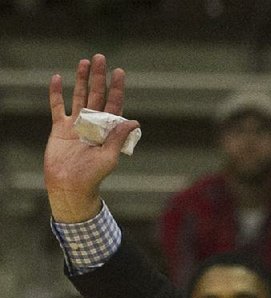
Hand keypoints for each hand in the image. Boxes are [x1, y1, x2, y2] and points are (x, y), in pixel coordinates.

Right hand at [44, 54, 138, 222]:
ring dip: (81, 80)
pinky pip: (57, 107)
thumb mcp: (109, 157)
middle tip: (100, 58)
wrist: (70, 186)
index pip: (113, 105)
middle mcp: (92, 125)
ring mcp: (75, 125)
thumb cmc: (93, 176)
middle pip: (96, 95)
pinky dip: (56, 93)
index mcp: (106, 131)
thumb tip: (134, 121)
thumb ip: (118, 138)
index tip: (119, 72)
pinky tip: (57, 78)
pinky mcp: (60, 128)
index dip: (116, 89)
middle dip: (98, 77)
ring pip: (78, 96)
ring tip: (84, 62)